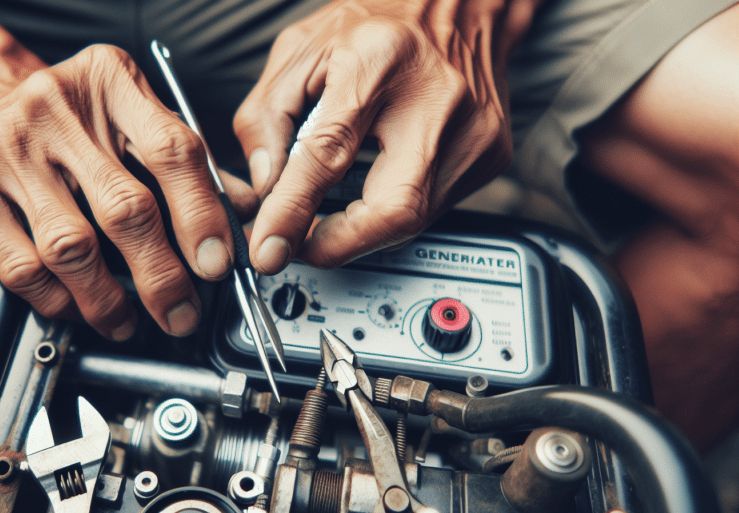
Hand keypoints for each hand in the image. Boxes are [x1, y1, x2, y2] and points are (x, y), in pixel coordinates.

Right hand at [0, 44, 252, 338]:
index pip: (170, 150)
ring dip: (108, 300)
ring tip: (129, 321)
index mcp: (110, 81)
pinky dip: (59, 301)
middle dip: (162, 276)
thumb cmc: (72, 116)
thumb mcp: (133, 114)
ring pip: (70, 248)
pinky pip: (23, 268)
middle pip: (124, 209)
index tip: (217, 265)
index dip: (201, 216)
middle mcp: (54, 108)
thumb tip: (243, 215)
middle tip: (180, 312)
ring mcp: (4, 149)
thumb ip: (188, 162)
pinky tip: (80, 307)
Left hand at [234, 0, 537, 272]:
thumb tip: (264, 187)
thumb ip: (267, 116)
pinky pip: (434, 207)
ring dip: (362, 232)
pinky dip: (393, 212)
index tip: (268, 246)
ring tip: (330, 215)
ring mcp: (474, 129)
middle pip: (393, 209)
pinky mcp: (490, 153)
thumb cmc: (380, 20)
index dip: (293, 211)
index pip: (329, 154)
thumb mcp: (302, 49)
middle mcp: (436, 97)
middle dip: (339, 245)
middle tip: (302, 247)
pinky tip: (374, 187)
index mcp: (380, 58)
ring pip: (415, 220)